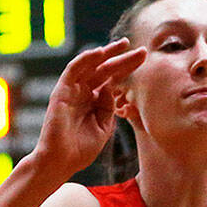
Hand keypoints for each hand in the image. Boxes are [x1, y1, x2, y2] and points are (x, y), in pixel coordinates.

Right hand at [31, 39, 144, 178]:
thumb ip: (109, 107)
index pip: (114, 80)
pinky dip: (85, 60)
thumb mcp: (103, 127)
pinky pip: (73, 71)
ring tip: (124, 45)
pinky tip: (100, 52)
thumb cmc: (81, 149)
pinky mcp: (61, 92)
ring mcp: (72, 91)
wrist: (61, 162)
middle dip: (123, 59)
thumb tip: (113, 89)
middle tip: (141, 50)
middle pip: (106, 70)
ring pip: (91, 66)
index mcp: (95, 101)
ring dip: (107, 53)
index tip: (145, 59)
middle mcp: (84, 93)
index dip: (128, 69)